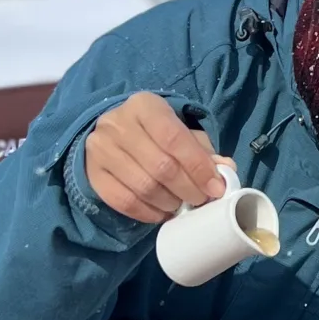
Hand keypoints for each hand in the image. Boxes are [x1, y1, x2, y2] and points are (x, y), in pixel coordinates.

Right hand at [83, 93, 226, 222]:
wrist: (109, 133)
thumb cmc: (152, 131)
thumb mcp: (178, 129)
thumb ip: (202, 149)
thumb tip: (226, 170)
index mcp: (145, 106)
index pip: (174, 138)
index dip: (198, 166)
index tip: (215, 187)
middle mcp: (118, 124)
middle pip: (160, 166)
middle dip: (187, 189)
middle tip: (200, 200)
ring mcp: (101, 149)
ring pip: (142, 187)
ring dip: (169, 202)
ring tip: (180, 204)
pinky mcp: (92, 173)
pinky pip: (123, 201)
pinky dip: (147, 212)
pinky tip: (161, 212)